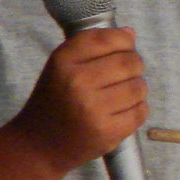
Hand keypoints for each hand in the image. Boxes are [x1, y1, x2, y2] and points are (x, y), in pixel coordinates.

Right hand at [12, 27, 146, 173]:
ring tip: (122, 94)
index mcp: (64, 61)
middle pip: (129, 62)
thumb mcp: (60, 67)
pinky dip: (138, 109)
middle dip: (134, 65)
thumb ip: (93, 47)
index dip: (124, 41)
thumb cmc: (53, 101)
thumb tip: (130, 34)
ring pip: (139, 87)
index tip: (124, 48)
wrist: (38, 146)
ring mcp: (94, 109)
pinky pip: (141, 111)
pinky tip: (122, 110)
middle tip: (125, 74)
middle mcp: (78, 82)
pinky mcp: (108, 132)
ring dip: (137, 88)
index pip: (107, 39)